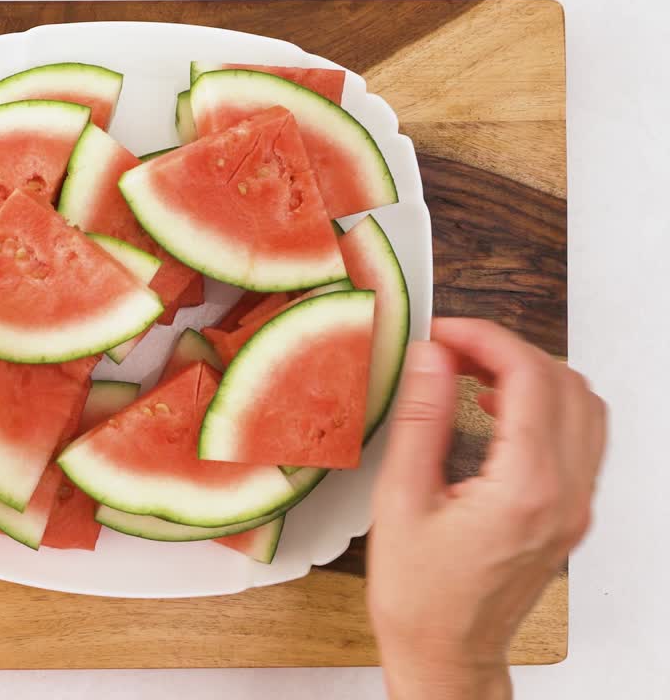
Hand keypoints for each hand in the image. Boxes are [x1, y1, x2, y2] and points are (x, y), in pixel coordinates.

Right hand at [368, 318, 606, 699]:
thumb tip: (431, 358)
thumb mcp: (402, 499)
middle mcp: (566, 494)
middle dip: (507, 350)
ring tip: (473, 373)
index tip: (443, 332)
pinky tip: (499, 409)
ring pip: (584, 406)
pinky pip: (582, 437)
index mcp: (526, 488)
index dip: (484, 338)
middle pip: (564, 383)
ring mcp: (577, 506)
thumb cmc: (419, 596)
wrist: (446, 653)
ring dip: (533, 375)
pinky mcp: (571, 513)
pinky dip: (546, 407)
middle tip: (451, 349)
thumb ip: (423, 419)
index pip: (529, 378)